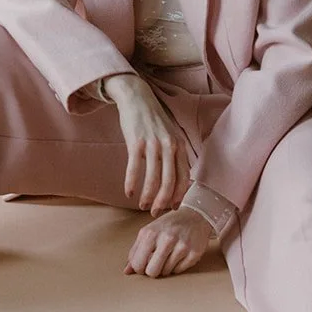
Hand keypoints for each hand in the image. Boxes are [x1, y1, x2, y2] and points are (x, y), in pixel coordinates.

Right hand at [105, 75, 191, 215]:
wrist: (137, 98)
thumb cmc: (153, 120)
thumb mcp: (170, 135)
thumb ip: (175, 155)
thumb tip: (175, 180)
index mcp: (179, 146)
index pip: (183, 177)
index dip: (178, 195)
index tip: (171, 207)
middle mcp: (169, 146)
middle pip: (169, 182)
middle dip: (162, 202)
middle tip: (155, 213)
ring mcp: (152, 144)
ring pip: (152, 179)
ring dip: (147, 196)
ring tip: (142, 205)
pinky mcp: (136, 142)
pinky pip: (134, 169)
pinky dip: (131, 183)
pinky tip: (128, 192)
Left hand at [125, 207, 212, 277]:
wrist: (194, 216)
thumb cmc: (167, 226)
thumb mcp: (148, 232)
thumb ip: (136, 251)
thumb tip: (126, 272)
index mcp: (150, 233)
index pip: (137, 264)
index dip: (139, 268)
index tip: (144, 264)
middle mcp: (166, 238)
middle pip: (152, 272)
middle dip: (152, 271)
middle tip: (156, 262)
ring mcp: (181, 246)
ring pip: (166, 272)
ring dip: (165, 267)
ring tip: (169, 255)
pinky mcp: (194, 253)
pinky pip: (179, 271)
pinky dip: (177, 266)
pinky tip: (179, 255)